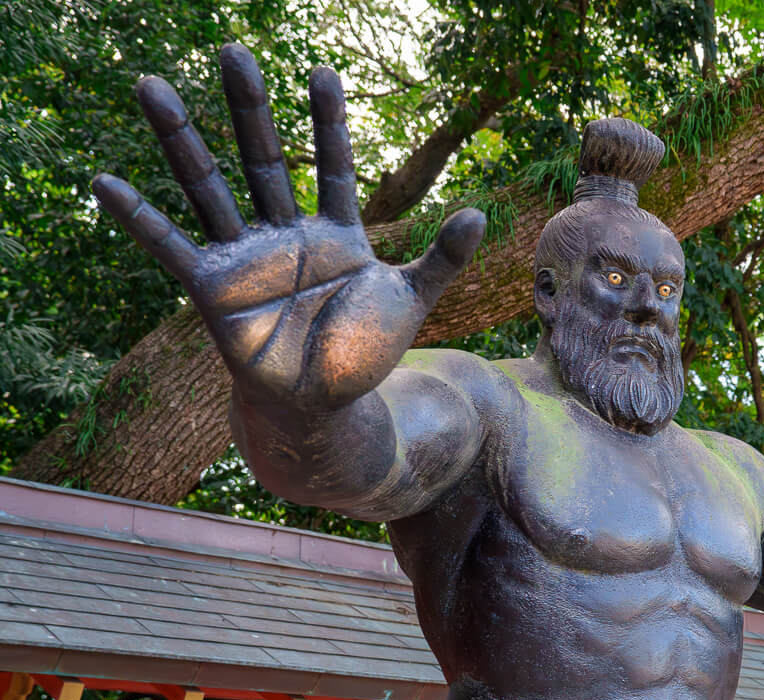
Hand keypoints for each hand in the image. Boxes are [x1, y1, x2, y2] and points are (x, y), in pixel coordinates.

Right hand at [91, 45, 483, 410]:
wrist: (325, 407)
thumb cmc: (364, 353)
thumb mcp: (412, 301)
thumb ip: (443, 259)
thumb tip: (480, 212)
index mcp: (335, 234)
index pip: (333, 166)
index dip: (329, 123)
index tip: (323, 70)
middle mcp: (285, 236)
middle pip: (265, 159)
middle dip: (251, 108)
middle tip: (234, 49)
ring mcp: (246, 259)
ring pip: (210, 187)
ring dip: (181, 139)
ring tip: (152, 86)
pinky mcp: (214, 291)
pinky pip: (171, 248)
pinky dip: (140, 219)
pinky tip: (105, 181)